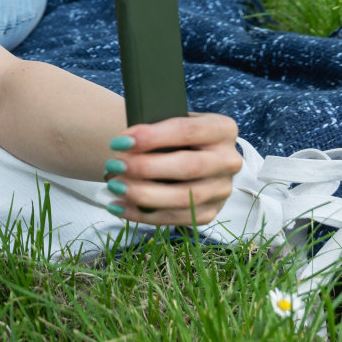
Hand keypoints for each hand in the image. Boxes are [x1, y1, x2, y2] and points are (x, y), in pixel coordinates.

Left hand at [103, 113, 240, 226]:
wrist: (182, 155)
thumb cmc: (169, 136)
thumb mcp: (167, 123)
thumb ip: (154, 128)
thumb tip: (125, 146)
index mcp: (222, 129)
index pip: (186, 131)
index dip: (151, 137)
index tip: (119, 141)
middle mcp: (228, 160)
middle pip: (188, 167)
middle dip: (146, 168)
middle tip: (112, 165)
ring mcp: (222, 189)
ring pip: (184, 197)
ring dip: (143, 194)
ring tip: (113, 186)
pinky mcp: (210, 212)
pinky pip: (176, 218)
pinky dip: (143, 214)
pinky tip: (117, 206)